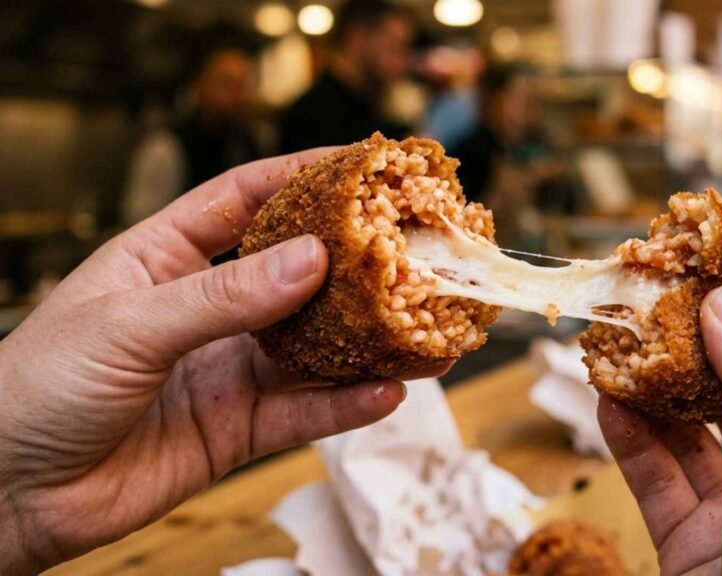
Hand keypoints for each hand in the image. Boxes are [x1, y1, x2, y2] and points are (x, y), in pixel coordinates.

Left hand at [0, 150, 449, 573]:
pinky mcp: (237, 426)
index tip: (362, 163)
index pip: (242, 200)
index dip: (301, 176)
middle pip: (293, 272)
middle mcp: (205, 308)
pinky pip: (303, 410)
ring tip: (421, 324)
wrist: (5, 497)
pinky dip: (346, 403)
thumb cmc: (36, 389)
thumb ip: (222, 297)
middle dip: (352, 259)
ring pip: (312, 345)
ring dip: (365, 337)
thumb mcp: (128, 325)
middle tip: (412, 246)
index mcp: (163, 258)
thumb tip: (312, 258)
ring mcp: (225, 368)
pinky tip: (387, 390)